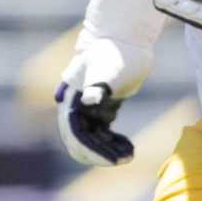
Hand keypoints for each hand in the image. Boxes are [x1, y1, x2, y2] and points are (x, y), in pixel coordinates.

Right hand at [53, 33, 152, 167]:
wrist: (126, 39)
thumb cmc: (118, 52)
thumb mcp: (109, 68)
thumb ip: (97, 84)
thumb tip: (90, 100)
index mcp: (71, 100)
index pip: (75, 133)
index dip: (91, 149)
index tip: (112, 160)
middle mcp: (75, 107)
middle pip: (79, 141)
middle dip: (99, 154)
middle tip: (124, 160)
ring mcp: (88, 109)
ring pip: (91, 140)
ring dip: (107, 151)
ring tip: (130, 155)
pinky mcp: (102, 108)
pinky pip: (102, 133)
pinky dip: (113, 143)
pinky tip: (128, 146)